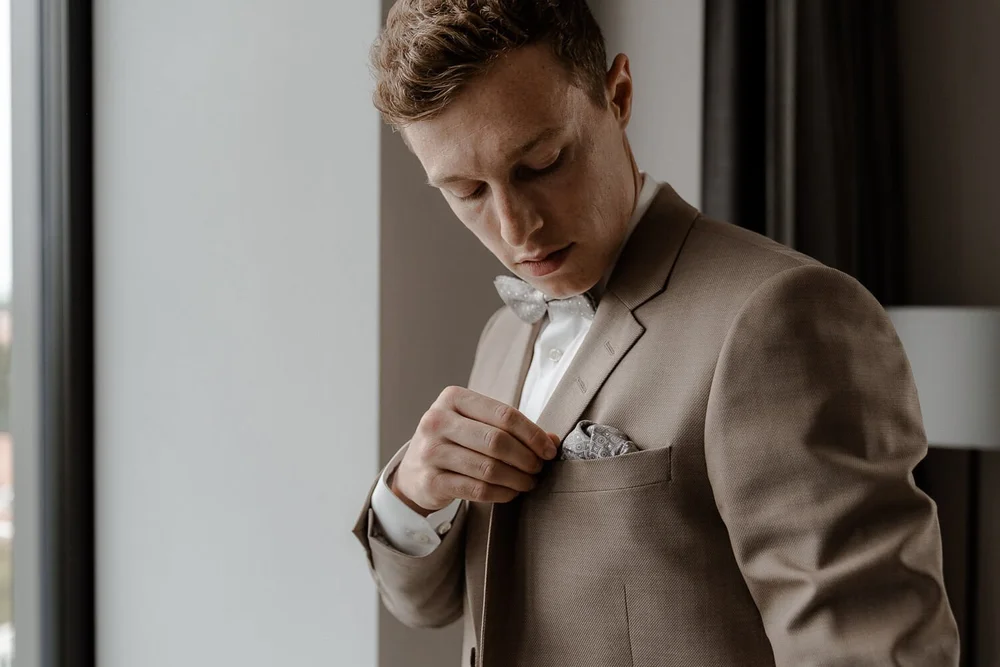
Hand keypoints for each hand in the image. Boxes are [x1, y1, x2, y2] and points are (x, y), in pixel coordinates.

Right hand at [390, 386, 560, 514]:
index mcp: (453, 398)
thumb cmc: (454, 441)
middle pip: (497, 441)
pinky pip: (477, 489)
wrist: (414, 470)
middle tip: (538, 469)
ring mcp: (431, 451)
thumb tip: (551, 440)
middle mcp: (437, 421)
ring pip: (488, 468)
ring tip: (528, 482)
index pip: (504, 414)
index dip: (533, 434)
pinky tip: (511, 492)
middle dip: (526, 458)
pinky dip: (502, 493)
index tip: (549, 450)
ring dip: (517, 479)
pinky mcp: (431, 480)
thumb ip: (510, 428)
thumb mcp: (476, 424)